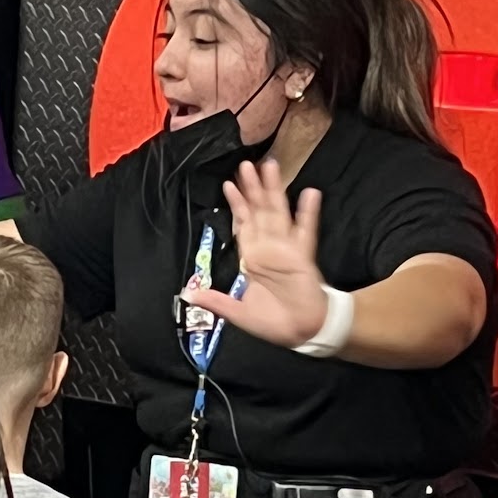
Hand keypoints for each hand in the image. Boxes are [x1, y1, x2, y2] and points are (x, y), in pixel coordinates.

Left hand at [183, 159, 327, 348]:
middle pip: (258, 211)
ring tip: (270, 167)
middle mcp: (268, 248)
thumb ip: (215, 300)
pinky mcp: (303, 256)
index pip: (242, 224)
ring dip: (274, 191)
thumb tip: (187, 294)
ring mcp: (287, 249)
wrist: (301, 332)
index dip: (236, 205)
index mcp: (252, 258)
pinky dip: (308, 213)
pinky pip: (306, 231)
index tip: (228, 184)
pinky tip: (310, 193)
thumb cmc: (272, 321)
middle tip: (246, 165)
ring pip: (278, 213)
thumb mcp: (237, 313)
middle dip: (252, 189)